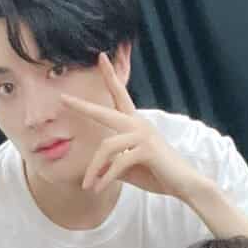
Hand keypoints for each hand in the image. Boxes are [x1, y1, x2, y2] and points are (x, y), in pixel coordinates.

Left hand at [61, 53, 206, 202]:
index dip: (110, 77)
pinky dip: (105, 178)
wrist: (184, 184)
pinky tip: (98, 189)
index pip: (120, 96)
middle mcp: (138, 124)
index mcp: (135, 124)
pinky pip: (117, 163)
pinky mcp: (147, 150)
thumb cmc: (158, 175)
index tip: (101, 57)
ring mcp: (143, 135)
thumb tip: (95, 170)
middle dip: (83, 106)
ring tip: (87, 186)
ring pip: (106, 147)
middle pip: (105, 113)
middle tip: (63, 98)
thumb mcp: (129, 168)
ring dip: (94, 169)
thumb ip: (112, 165)